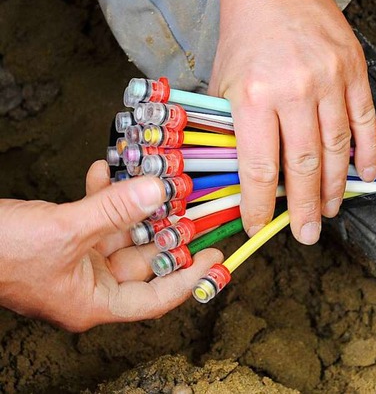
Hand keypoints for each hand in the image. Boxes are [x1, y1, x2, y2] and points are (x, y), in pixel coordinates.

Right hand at [0, 161, 221, 331]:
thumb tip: (159, 190)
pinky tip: (103, 170)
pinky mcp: (63, 239)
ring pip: (120, 234)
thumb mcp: (66, 230)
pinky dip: (100, 195)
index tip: (214, 256)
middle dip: (165, 232)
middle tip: (191, 207)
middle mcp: (89, 285)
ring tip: (155, 181)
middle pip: (143, 261)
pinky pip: (92, 218)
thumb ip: (114, 210)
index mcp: (94, 301)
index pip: (155, 298)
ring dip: (134, 207)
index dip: (189, 278)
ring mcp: (76, 262)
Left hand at [210, 0, 375, 244]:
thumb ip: (233, 130)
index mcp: (253, 96)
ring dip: (336, 187)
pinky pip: (365, 122)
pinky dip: (369, 153)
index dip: (260, 205)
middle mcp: (293, 91)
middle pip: (303, 166)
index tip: (260, 226)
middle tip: (307, 233)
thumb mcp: (223, 84)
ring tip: (330, 210)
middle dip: (305, 207)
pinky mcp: (354, 72)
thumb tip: (246, 178)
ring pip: (337, 150)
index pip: (259, 168)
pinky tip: (368, 175)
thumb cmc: (246, 36)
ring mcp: (330, 82)